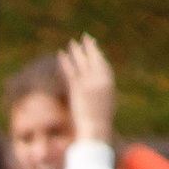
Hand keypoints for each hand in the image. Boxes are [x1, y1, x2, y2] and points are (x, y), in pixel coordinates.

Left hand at [64, 33, 117, 148]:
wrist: (95, 130)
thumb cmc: (100, 125)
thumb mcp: (105, 108)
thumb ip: (102, 98)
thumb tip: (100, 99)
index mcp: (108, 83)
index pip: (104, 64)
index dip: (98, 55)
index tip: (94, 48)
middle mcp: (100, 79)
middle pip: (94, 58)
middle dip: (89, 47)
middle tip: (85, 38)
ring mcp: (88, 82)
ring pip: (81, 61)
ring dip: (76, 51)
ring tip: (71, 42)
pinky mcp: (77, 87)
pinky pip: (69, 71)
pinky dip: (65, 62)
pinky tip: (60, 54)